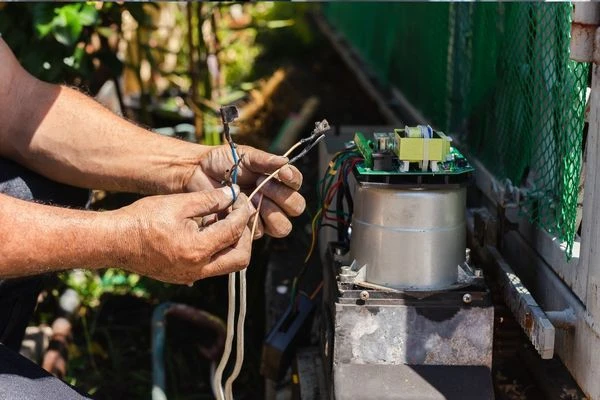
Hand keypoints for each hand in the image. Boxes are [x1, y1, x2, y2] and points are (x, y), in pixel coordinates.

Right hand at [114, 186, 253, 284]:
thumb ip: (209, 199)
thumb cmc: (142, 219)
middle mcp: (198, 268)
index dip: (243, 212)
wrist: (114, 241)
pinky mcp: (184, 277)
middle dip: (245, 235)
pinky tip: (209, 230)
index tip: (243, 199)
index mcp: (198, 249)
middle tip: (240, 215)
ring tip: (224, 220)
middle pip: (240, 258)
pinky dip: (217, 250)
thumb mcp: (178, 203)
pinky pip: (211, 266)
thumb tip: (233, 194)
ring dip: (232, 243)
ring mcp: (191, 276)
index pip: (234, 231)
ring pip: (227, 264)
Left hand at [186, 145, 305, 237]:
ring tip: (252, 199)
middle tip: (261, 185)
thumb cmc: (223, 162)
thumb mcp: (247, 156)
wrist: (198, 173)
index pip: (296, 185)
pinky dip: (250, 220)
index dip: (293, 180)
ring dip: (270, 212)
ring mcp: (262, 216)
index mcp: (277, 181)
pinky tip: (237, 208)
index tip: (282, 173)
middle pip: (296, 208)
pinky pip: (259, 232)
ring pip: (282, 226)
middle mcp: (274, 200)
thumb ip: (266, 160)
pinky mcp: (247, 229)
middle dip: (282, 197)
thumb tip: (286, 163)